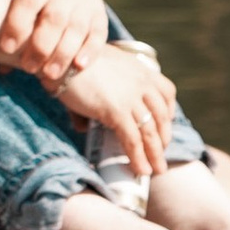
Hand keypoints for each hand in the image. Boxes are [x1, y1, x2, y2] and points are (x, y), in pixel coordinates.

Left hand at [0, 0, 111, 88]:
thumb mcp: (24, 0)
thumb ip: (14, 30)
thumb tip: (1, 67)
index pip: (28, 1)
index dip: (17, 24)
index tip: (6, 48)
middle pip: (54, 18)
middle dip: (41, 46)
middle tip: (29, 68)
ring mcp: (84, 5)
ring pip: (76, 28)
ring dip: (63, 53)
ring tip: (50, 74)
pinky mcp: (99, 17)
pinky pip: (98, 34)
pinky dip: (90, 51)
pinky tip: (79, 66)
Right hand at [55, 41, 178, 179]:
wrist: (61, 58)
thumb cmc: (71, 62)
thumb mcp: (96, 72)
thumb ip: (96, 95)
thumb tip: (83, 126)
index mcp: (139, 69)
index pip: (166, 92)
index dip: (169, 112)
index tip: (165, 125)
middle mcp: (141, 82)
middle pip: (162, 115)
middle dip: (163, 139)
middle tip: (160, 155)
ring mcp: (130, 97)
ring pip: (150, 131)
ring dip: (155, 154)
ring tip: (156, 170)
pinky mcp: (116, 111)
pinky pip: (133, 140)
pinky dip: (139, 158)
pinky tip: (140, 170)